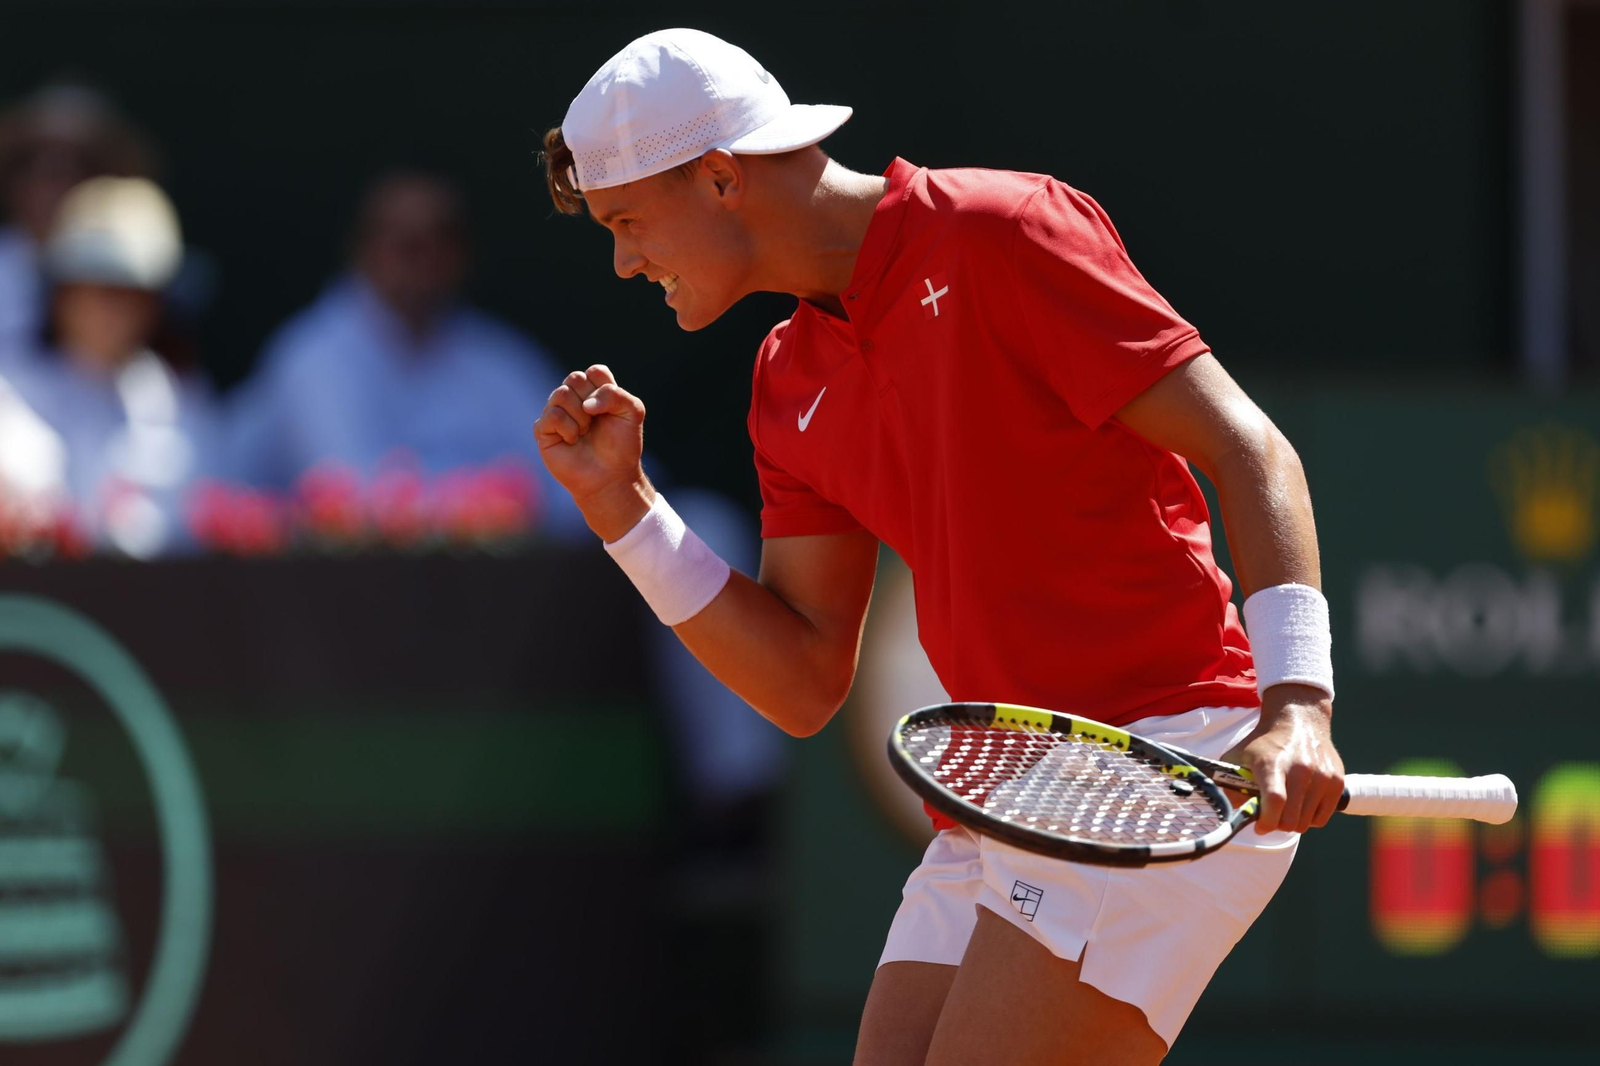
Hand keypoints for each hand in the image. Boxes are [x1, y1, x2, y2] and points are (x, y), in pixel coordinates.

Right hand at [533, 364, 652, 539]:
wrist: (611, 476)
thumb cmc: (622, 445)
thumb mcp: (632, 412)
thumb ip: (614, 394)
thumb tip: (586, 404)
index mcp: (594, 391)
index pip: (595, 372)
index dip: (604, 388)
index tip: (611, 409)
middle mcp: (573, 399)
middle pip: (575, 378)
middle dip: (590, 400)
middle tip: (596, 422)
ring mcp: (557, 413)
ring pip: (561, 394)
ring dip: (580, 417)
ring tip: (585, 433)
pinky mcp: (544, 430)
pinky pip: (552, 415)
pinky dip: (568, 428)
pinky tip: (573, 441)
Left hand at [1222, 684, 1344, 834]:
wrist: (1300, 721)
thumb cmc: (1265, 744)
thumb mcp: (1240, 757)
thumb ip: (1230, 784)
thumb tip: (1226, 812)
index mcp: (1273, 763)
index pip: (1274, 801)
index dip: (1266, 821)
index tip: (1259, 826)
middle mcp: (1301, 769)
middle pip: (1290, 819)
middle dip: (1277, 824)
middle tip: (1271, 814)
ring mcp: (1322, 776)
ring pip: (1306, 823)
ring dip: (1293, 821)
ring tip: (1286, 806)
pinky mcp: (1337, 782)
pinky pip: (1321, 818)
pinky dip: (1310, 817)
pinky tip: (1301, 803)